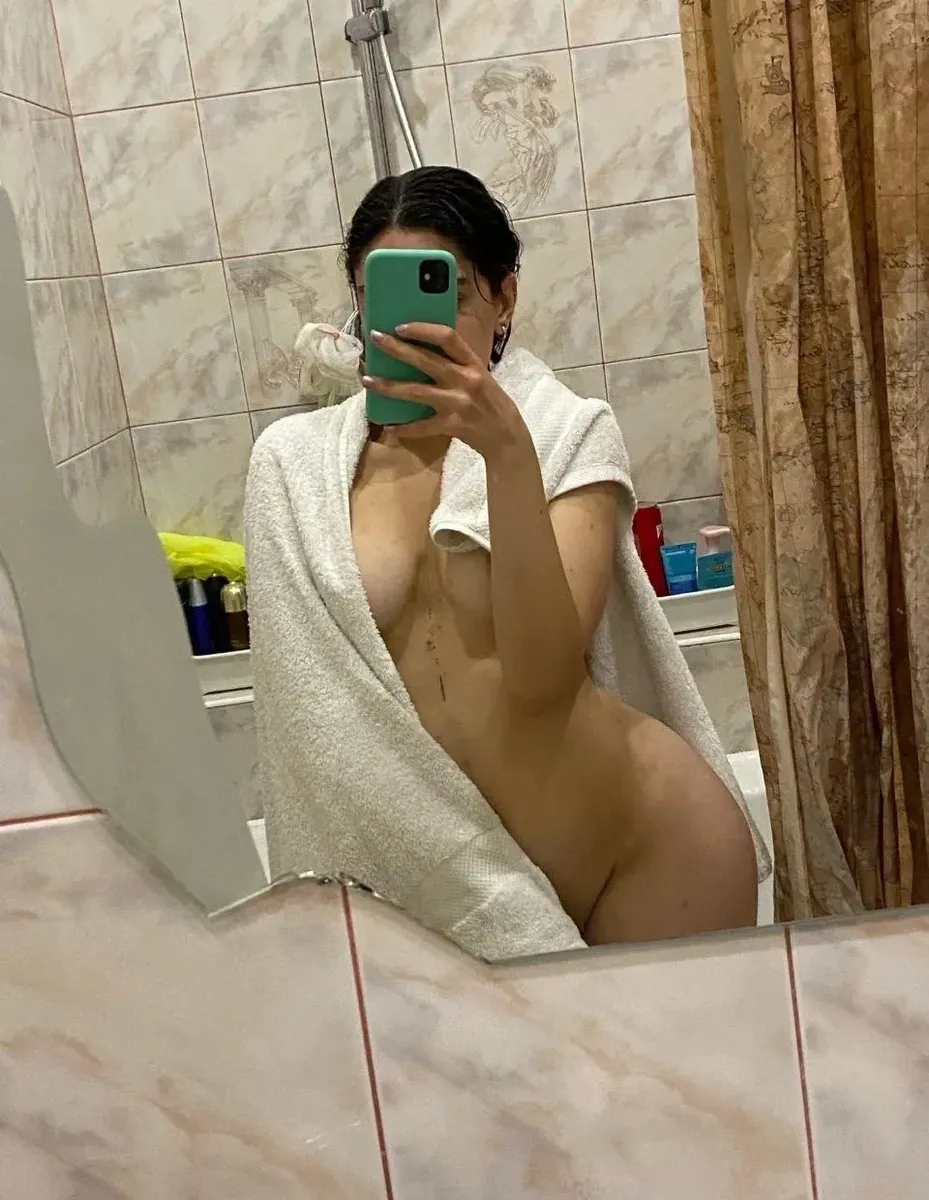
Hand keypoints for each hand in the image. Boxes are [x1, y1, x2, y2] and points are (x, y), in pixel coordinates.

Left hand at [362, 324, 528, 461]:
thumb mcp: (479, 375)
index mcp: (472, 363)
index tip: (400, 325)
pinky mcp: (451, 425)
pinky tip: (388, 427)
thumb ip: (456, 363)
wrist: (506, 435)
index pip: (447, 337)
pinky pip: (422, 427)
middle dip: (397, 349)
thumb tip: (421, 350)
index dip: (423, 329)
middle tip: (375, 338)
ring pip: (416, 392)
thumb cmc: (490, 401)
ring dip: (388, 386)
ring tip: (367, 380)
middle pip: (425, 360)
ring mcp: (457, 403)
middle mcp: (465, 379)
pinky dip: (404, 429)